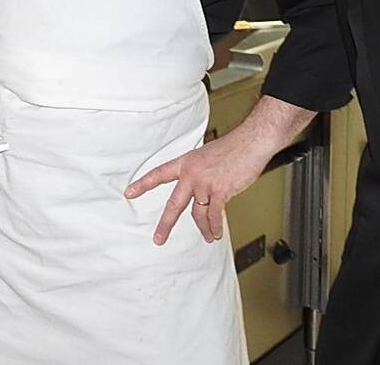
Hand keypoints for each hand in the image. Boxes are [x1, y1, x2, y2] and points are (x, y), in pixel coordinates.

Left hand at [124, 129, 272, 244]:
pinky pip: (215, 215)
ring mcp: (205, 184)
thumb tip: (199, 188)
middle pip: (174, 204)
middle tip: (158, 238)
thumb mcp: (206, 155)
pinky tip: (216, 232)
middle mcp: (192, 174)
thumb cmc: (232, 147)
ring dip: (203, 229)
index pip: (158, 174)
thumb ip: (199, 172)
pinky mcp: (221, 191)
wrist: (250, 142)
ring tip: (207, 237)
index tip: (129, 192)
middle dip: (165, 224)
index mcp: (186, 163)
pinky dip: (215, 226)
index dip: (142, 184)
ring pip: (198, 214)